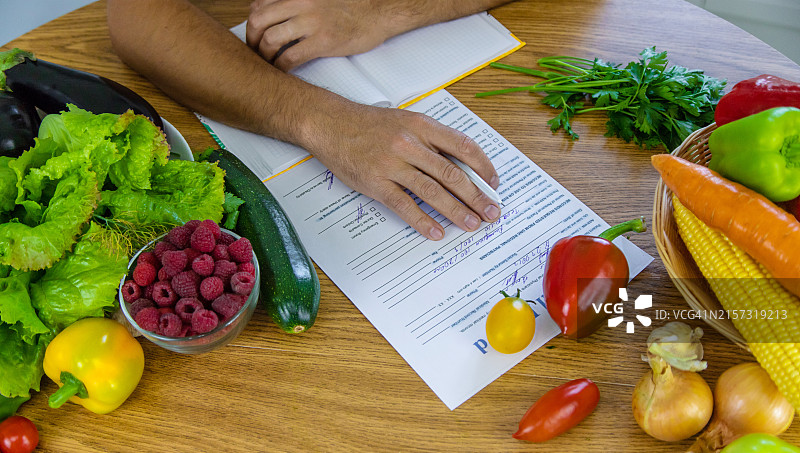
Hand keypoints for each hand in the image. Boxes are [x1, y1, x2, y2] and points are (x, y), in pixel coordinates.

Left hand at [246, 0, 389, 70]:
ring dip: (264, 56)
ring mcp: (311, 22)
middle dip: (252, 40)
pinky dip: (281, 67)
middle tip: (255, 52)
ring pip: (271, 39)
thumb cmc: (351, 7)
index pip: (260, 5)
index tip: (254, 36)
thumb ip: (296, 3)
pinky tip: (282, 71)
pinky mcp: (322, 41)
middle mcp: (300, 4)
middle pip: (259, 21)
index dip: (252, 23)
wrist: (378, 12)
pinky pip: (290, 57)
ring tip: (267, 64)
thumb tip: (277, 13)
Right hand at [301, 102, 500, 239]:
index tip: (494, 184)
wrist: (330, 124)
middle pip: (452, 173)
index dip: (483, 167)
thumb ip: (432, 141)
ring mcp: (392, 164)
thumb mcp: (406, 122)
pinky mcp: (376, 182)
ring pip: (432, 191)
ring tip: (471, 224)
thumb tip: (461, 167)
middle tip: (491, 212)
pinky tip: (436, 231)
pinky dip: (422, 221)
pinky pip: (404, 205)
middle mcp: (409, 144)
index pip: (463, 146)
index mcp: (421, 126)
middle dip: (476, 196)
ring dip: (456, 211)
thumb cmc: (369, 125)